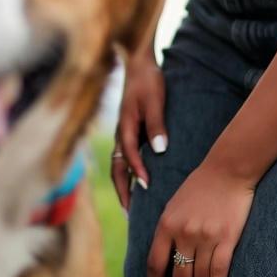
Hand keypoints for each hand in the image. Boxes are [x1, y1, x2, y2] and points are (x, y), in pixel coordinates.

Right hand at [112, 49, 167, 208]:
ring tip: (131, 206)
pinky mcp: (128, 131)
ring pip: (118, 164)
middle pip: (117, 167)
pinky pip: (124, 158)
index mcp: (125, 125)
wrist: (138, 64)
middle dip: (123, 190)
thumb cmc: (147, 81)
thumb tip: (159, 150)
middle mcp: (120, 132)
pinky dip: (127, 174)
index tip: (147, 187)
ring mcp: (122, 132)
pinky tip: (137, 183)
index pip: (129, 154)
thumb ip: (157, 125)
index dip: (138, 171)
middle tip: (130, 213)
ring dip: (123, 185)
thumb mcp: (155, 101)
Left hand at [146, 157, 254, 276]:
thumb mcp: (173, 202)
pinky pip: (220, 272)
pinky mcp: (226, 239)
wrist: (227, 170)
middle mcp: (184, 233)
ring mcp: (205, 237)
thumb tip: (159, 250)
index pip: (155, 262)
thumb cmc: (199, 185)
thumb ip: (166, 226)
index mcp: (167, 223)